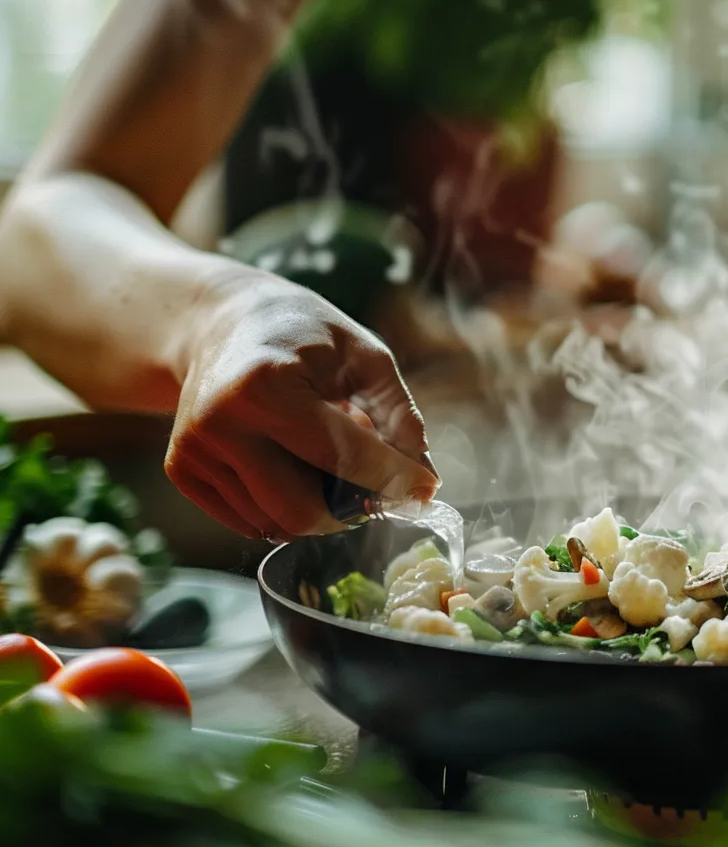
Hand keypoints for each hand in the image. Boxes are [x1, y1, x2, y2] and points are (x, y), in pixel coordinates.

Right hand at [165, 268, 439, 541]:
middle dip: (350, 512)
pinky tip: (290, 466)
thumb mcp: (363, 354)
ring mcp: (194, 450)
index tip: (426, 490)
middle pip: (301, 512)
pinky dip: (282, 507)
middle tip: (374, 491)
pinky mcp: (181, 469)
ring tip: (325, 463)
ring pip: (275, 524)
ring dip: (317, 510)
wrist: (219, 322)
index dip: (394, 480)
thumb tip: (424, 477)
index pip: (343, 455)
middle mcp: (221, 423)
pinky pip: (249, 521)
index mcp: (268, 387)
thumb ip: (398, 414)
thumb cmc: (303, 334)